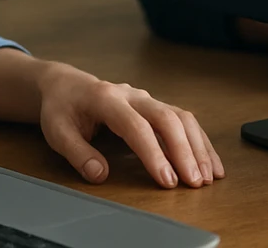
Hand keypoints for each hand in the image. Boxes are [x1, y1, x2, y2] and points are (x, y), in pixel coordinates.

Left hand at [36, 62, 223, 188]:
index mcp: (106, 99)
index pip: (136, 127)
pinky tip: (211, 163)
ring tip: (209, 176)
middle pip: (166, 118)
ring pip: (181, 117)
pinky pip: (183, 120)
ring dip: (198, 147)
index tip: (167, 180)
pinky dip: (199, 142)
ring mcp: (146, 99)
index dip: (153, 154)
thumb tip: (100, 174)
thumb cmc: (61, 108)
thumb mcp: (57, 131)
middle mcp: (132, 95)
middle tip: (195, 181)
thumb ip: (77, 153)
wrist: (66, 85)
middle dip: (184, 151)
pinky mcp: (155, 106)